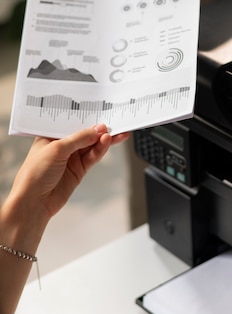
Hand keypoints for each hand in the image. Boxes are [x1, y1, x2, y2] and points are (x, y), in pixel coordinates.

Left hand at [9, 125, 129, 223]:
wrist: (34, 203)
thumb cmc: (35, 173)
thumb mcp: (57, 149)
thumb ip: (79, 138)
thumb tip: (98, 129)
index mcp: (51, 135)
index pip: (71, 121)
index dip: (86, 116)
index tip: (101, 110)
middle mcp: (62, 145)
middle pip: (84, 133)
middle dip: (99, 128)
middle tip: (114, 121)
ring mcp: (71, 157)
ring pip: (92, 145)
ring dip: (103, 139)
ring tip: (116, 132)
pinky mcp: (79, 169)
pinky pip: (93, 156)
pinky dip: (101, 149)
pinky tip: (107, 142)